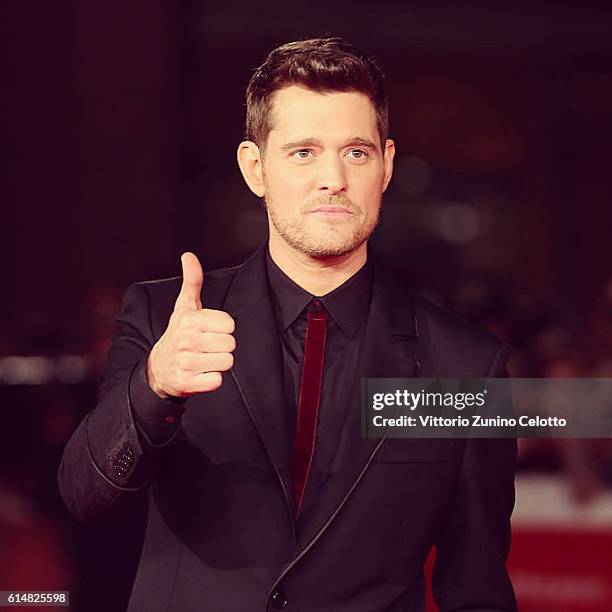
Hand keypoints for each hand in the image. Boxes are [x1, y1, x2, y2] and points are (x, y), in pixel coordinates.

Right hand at [147, 252, 235, 398]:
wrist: (159, 368)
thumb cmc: (178, 334)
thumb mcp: (184, 307)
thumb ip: (192, 282)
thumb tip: (189, 256)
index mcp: (189, 320)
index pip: (230, 324)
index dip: (223, 328)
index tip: (209, 331)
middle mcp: (186, 340)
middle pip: (230, 344)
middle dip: (222, 346)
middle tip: (206, 346)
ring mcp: (186, 363)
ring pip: (227, 362)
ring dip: (218, 363)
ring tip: (204, 359)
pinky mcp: (187, 383)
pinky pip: (217, 381)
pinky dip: (212, 379)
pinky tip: (201, 373)